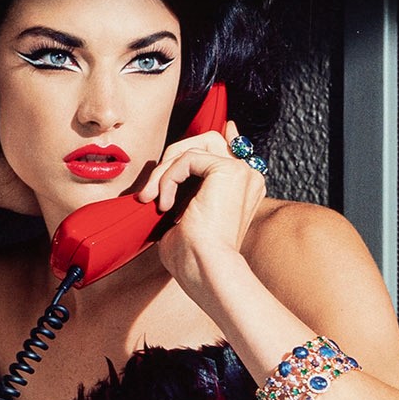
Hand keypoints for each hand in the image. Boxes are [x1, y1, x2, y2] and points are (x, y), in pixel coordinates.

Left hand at [141, 121, 268, 292]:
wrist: (207, 269)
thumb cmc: (193, 258)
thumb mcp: (182, 221)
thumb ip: (180, 196)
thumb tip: (159, 187)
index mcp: (242, 188)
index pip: (229, 149)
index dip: (220, 136)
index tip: (215, 130)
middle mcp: (247, 176)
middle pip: (208, 141)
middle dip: (172, 158)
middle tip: (150, 192)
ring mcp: (242, 171)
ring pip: (193, 148)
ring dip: (164, 171)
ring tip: (153, 200)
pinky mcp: (229, 170)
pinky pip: (188, 158)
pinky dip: (168, 178)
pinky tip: (166, 204)